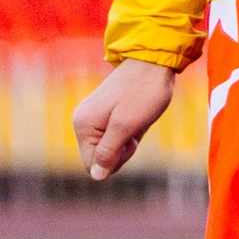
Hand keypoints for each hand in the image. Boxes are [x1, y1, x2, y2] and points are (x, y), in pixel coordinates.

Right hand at [72, 60, 178, 181]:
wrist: (154, 62)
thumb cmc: (143, 93)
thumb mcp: (127, 126)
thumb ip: (108, 152)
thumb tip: (95, 177)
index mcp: (83, 125)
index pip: (93, 164)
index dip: (116, 160)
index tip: (130, 142)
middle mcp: (83, 122)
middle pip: (101, 157)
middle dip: (122, 150)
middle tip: (135, 131)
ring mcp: (94, 117)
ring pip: (112, 147)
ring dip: (129, 141)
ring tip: (138, 121)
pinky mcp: (107, 113)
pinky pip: (118, 135)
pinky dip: (131, 132)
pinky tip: (138, 118)